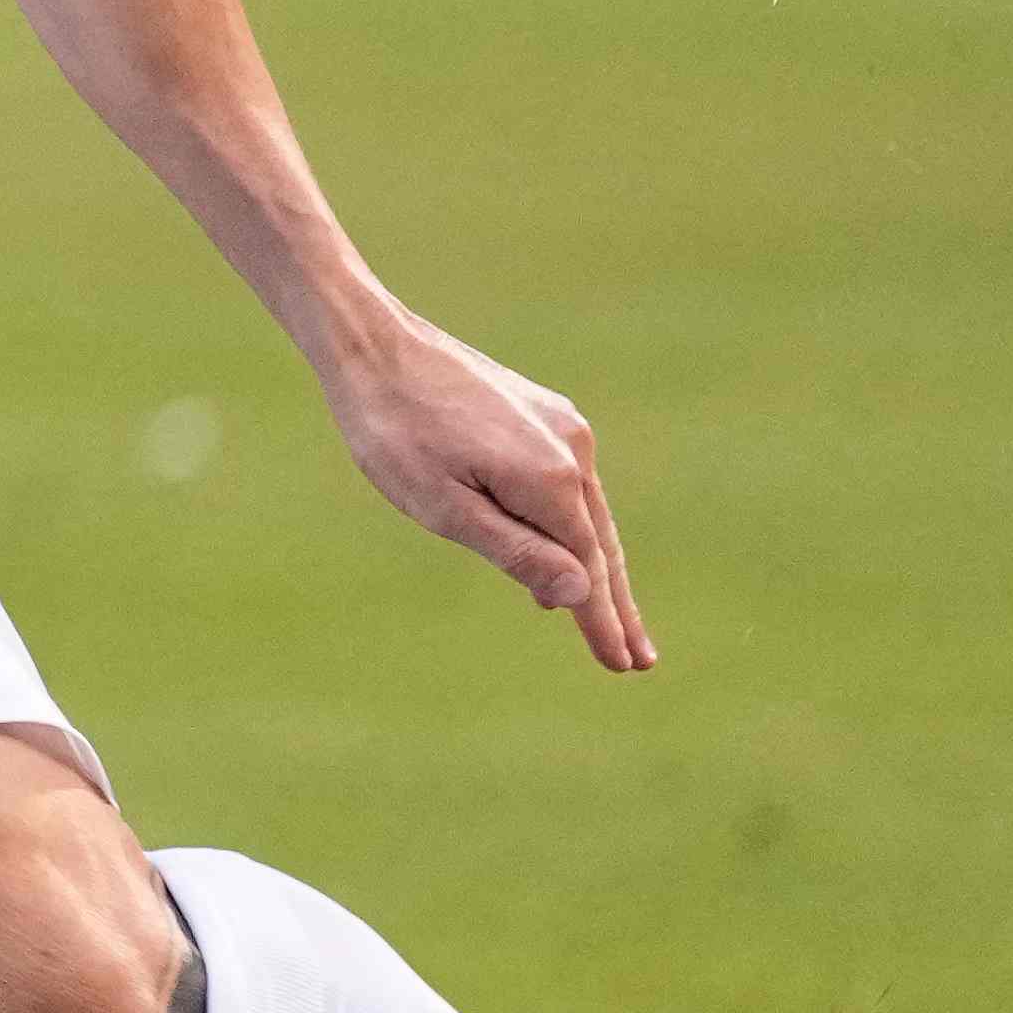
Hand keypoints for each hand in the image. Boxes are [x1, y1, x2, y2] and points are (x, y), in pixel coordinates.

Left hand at [316, 308, 657, 673]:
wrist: (375, 346)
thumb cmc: (395, 432)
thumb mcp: (444, 508)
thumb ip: (515, 552)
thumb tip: (580, 594)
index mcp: (550, 480)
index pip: (587, 569)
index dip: (602, 622)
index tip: (623, 666)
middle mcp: (571, 450)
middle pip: (600, 544)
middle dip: (616, 605)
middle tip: (638, 662)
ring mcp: (562, 427)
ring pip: (588, 513)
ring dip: (598, 568)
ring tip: (612, 620)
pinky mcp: (546, 413)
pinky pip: (570, 484)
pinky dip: (573, 525)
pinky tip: (565, 552)